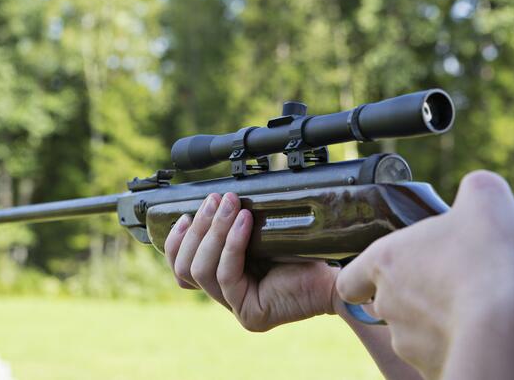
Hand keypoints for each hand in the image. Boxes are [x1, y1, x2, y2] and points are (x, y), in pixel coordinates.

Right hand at [164, 192, 338, 330]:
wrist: (336, 277)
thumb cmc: (303, 254)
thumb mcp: (259, 237)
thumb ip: (233, 230)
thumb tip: (214, 201)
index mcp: (224, 280)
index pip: (182, 269)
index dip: (177, 242)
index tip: (185, 215)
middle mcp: (227, 297)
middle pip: (187, 268)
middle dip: (199, 229)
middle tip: (216, 199)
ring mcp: (237, 308)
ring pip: (202, 270)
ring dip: (213, 232)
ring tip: (230, 205)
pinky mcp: (250, 313)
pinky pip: (227, 274)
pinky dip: (233, 244)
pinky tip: (244, 222)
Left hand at [336, 171, 513, 379]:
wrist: (507, 327)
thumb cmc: (488, 260)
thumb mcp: (485, 200)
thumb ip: (472, 190)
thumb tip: (476, 191)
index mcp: (385, 261)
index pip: (350, 278)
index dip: (362, 276)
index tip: (381, 275)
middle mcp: (388, 304)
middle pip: (387, 302)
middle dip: (412, 294)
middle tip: (446, 282)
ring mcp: (407, 341)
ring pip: (412, 331)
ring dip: (432, 320)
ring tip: (469, 306)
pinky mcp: (430, 369)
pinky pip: (437, 354)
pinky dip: (453, 343)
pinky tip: (480, 330)